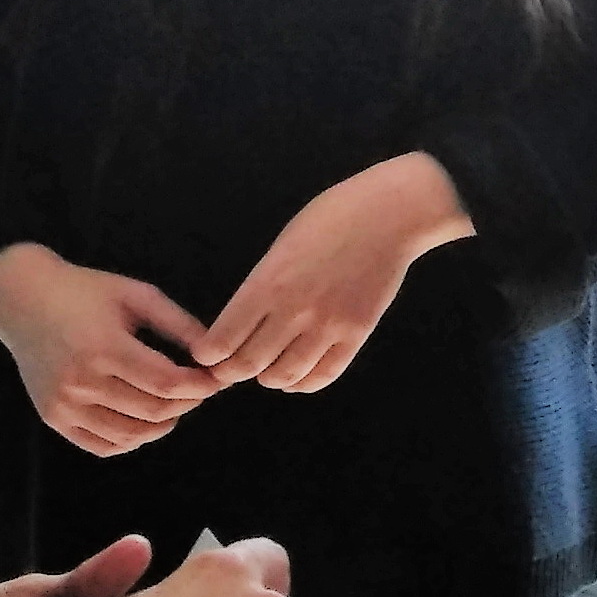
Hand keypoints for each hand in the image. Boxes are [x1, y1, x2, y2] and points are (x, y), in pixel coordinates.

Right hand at [0, 244, 220, 457]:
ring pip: (130, 436)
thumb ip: (178, 324)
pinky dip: (131, 440)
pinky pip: (102, 447)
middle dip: (188, 403)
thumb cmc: (85, 291)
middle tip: (201, 390)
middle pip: (152, 412)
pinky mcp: (53, 420)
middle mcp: (81, 383)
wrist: (23, 301)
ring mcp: (64, 407)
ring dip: (163, 425)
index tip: (218, 378)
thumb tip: (215, 353)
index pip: (166, 383)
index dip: (200, 386)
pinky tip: (145, 421)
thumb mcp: (137, 295)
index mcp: (105, 348)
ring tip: (176, 404)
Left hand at [193, 154, 470, 392]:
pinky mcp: (357, 334)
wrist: (388, 214)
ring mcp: (328, 325)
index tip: (209, 355)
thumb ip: (261, 288)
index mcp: (267, 284)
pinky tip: (298, 374)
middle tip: (232, 368)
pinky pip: (324, 375)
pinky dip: (304, 383)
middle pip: (248, 366)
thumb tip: (241, 327)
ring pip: (284, 377)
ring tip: (269, 368)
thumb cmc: (330, 219)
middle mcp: (294, 311)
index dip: (209, 357)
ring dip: (269, 378)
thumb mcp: (281, 248)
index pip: (221, 342)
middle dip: (232, 373)